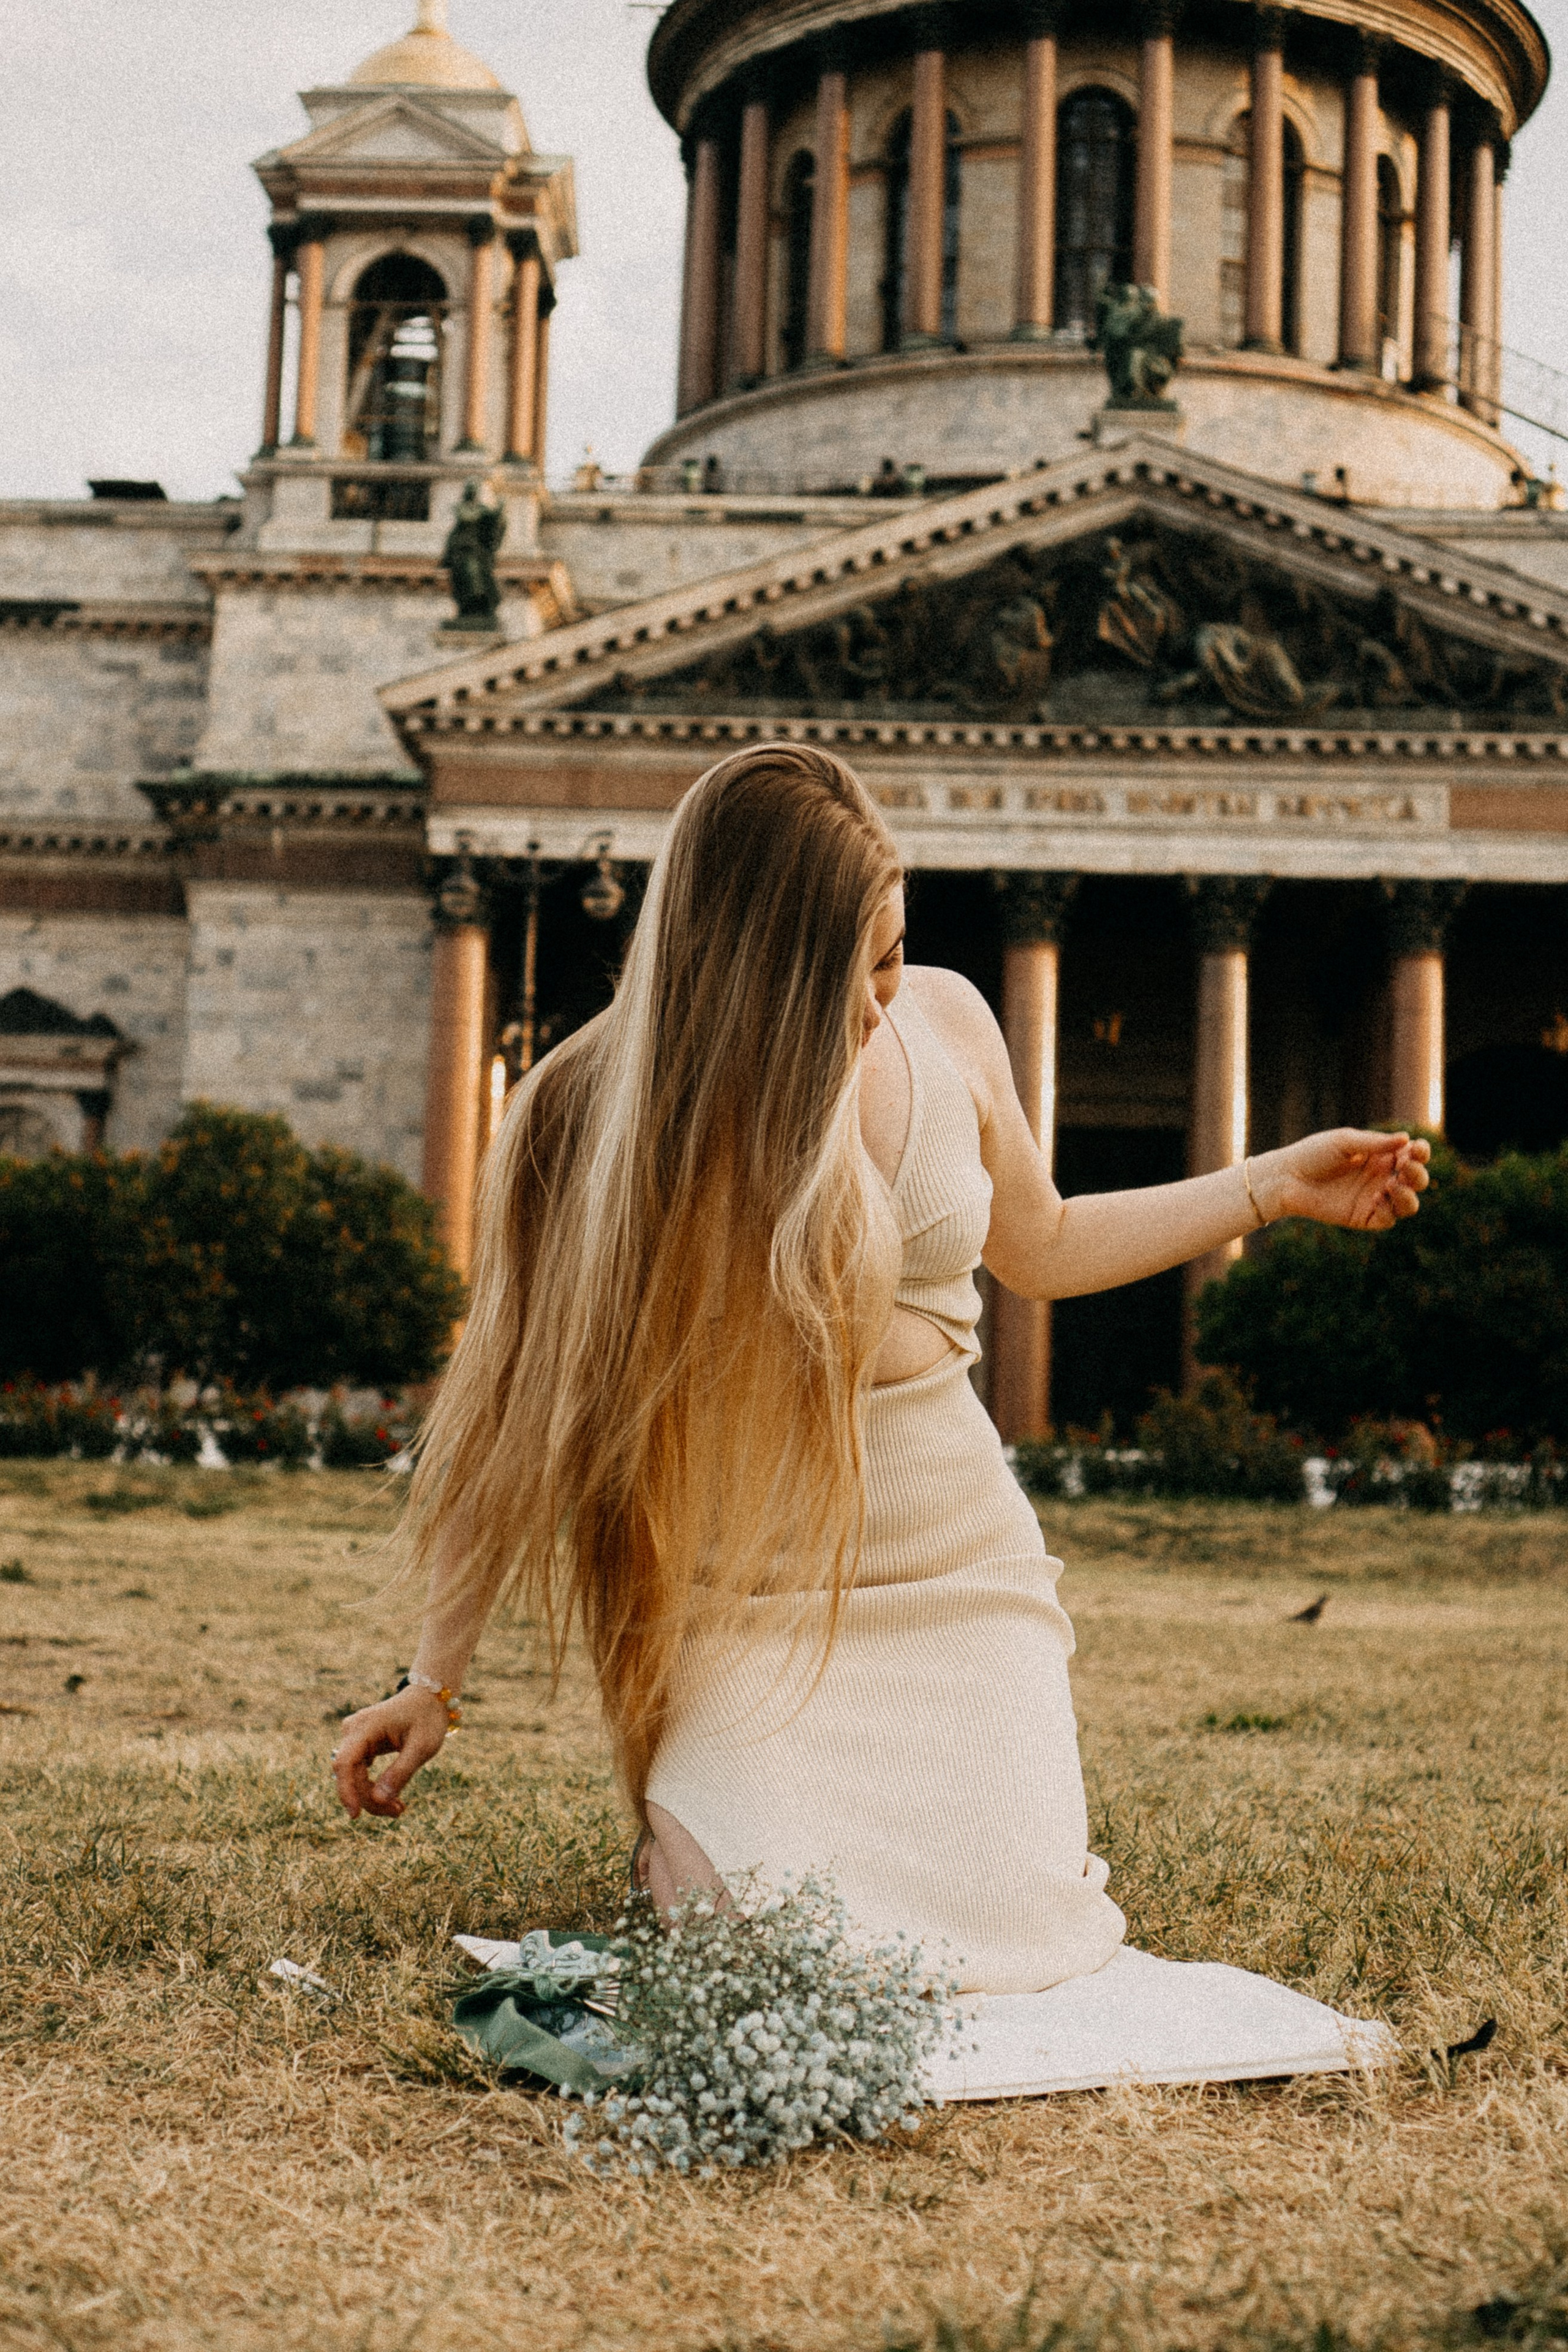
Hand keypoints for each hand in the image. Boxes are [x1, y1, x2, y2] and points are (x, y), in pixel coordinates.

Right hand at [331, 1685, 450, 1820]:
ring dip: (372, 1796)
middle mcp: (353, 1730)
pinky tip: (391, 1798)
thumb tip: (378, 1800)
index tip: (355, 1815)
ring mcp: (355, 1736)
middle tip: (398, 1811)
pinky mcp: (360, 1744)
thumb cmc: (428, 1719)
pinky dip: (372, 1787)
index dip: (346, 1790)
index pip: (345, 1763)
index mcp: (366, 1726)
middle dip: (370, 1798)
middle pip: (350, 1774)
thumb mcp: (422, 1747)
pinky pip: (359, 1771)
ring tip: (398, 1808)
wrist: (430, 1698)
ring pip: (353, 1776)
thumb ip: (400, 1772)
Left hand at [1256, 1130, 1430, 1231]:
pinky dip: (1389, 1209)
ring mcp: (1374, 1198)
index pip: (1412, 1155)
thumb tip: (1406, 1140)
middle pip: (1416, 1180)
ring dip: (1409, 1195)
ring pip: (1408, 1204)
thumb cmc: (1314, 1154)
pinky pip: (1388, 1219)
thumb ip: (1375, 1143)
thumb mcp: (1345, 1142)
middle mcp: (1382, 1177)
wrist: (1287, 1178)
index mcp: (1380, 1155)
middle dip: (1418, 1174)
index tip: (1416, 1149)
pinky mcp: (1363, 1217)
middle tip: (1405, 1167)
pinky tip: (1376, 1197)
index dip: (1421, 1153)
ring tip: (1391, 1184)